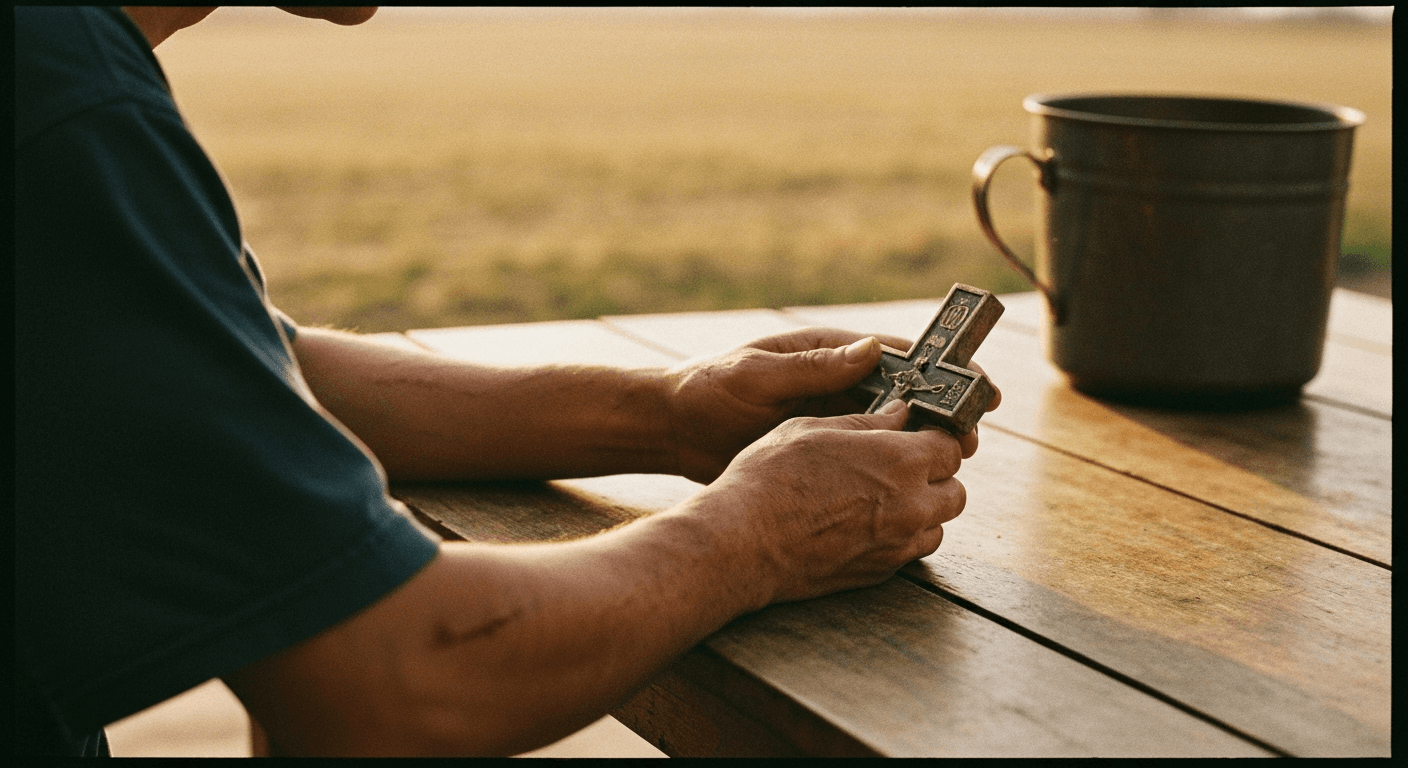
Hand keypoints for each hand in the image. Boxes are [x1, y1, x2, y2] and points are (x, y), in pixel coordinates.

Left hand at [664, 327, 1000, 483]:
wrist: (673, 429)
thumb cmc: (708, 389)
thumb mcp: (758, 374)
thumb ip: (812, 366)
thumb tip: (870, 350)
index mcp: (827, 354)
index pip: (898, 358)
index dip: (943, 370)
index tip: (978, 386)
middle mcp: (837, 383)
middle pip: (906, 398)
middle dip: (943, 416)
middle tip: (970, 440)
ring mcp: (831, 419)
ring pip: (892, 433)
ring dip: (922, 447)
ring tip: (953, 468)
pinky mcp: (821, 451)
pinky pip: (866, 460)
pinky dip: (890, 471)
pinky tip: (912, 492)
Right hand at [693, 399, 965, 605]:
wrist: (743, 542)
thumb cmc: (769, 478)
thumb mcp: (812, 428)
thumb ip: (864, 421)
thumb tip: (897, 413)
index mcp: (900, 461)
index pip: (952, 447)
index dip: (937, 439)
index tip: (922, 436)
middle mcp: (911, 506)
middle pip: (955, 491)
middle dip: (937, 477)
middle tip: (904, 467)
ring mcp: (898, 545)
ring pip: (938, 526)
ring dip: (924, 510)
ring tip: (886, 498)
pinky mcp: (880, 573)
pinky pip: (910, 552)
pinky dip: (902, 538)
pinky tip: (868, 524)